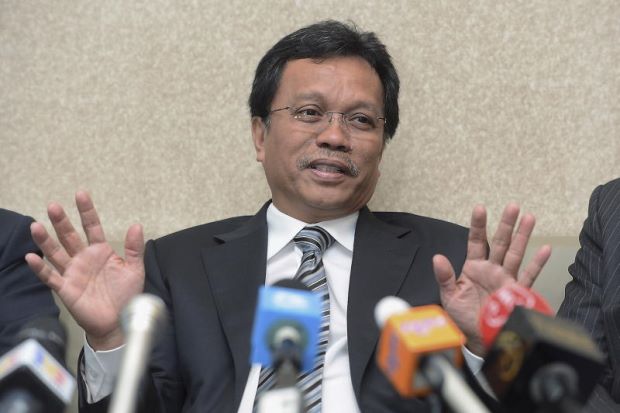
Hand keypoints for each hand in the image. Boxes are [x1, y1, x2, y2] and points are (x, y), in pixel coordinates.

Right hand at [25, 191, 144, 349]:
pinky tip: (31, 256)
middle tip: (53, 206)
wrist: (118, 322)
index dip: (86, 211)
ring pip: (56, 253)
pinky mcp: (65, 288)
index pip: (92, 227)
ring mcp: (73, 272)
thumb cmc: (126, 295)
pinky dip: (40, 267)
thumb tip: (136, 225)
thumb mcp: (134, 269)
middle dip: (62, 222)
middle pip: (70, 236)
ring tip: (36, 226)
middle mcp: (84, 258)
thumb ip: (134, 248)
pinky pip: (50, 276)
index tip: (80, 194)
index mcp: (101, 251)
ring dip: (46, 240)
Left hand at [432, 203, 550, 355]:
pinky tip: (545, 249)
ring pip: (515, 253)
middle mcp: (491, 269)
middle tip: (512, 206)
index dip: (478, 225)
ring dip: (523, 236)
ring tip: (529, 217)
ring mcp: (505, 279)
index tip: (480, 208)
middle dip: (506, 224)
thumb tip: (437, 257)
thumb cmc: (463, 317)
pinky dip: (537, 263)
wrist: (478, 338)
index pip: (475, 241)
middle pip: (499, 242)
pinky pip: (528, 276)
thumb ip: (445, 276)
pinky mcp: (516, 292)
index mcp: (473, 267)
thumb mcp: (449, 296)